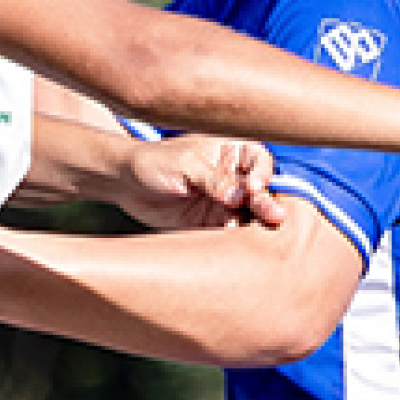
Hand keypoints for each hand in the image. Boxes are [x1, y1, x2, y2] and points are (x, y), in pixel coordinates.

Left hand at [111, 134, 283, 232]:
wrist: (125, 184)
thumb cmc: (153, 163)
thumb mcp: (183, 165)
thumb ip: (212, 179)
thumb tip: (240, 194)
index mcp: (230, 152)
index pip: (259, 160)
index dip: (262, 173)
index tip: (254, 187)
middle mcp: (234, 177)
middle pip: (261, 191)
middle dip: (267, 203)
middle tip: (274, 217)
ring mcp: (226, 202)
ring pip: (251, 215)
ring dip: (256, 225)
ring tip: (258, 236)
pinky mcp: (215, 224)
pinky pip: (233, 233)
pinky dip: (237, 241)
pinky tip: (238, 247)